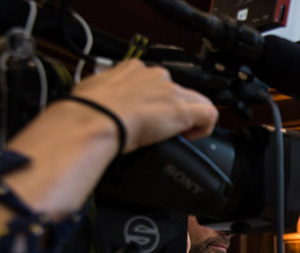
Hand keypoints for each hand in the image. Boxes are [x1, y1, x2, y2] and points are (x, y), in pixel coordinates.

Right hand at [72, 59, 217, 152]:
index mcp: (132, 68)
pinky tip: (190, 137)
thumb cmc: (89, 110)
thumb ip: (107, 95)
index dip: (156, 101)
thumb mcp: (94, 93)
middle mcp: (156, 75)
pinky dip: (204, 128)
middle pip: (178, 91)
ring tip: (177, 135)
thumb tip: (103, 106)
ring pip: (196, 100)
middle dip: (173, 110)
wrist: (96, 119)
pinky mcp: (182, 109)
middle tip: (162, 128)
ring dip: (190, 119)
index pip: (156, 82)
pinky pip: (209, 114)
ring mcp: (171, 91)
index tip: (149, 115)